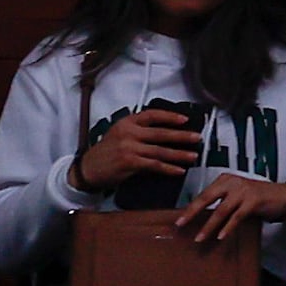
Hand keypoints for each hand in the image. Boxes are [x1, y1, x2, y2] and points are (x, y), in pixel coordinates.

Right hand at [73, 101, 203, 194]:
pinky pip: (154, 165)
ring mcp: (129, 148)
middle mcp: (128, 132)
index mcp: (127, 122)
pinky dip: (168, 168)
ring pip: (160, 150)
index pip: (152, 115)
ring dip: (179, 154)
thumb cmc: (107, 152)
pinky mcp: (130, 162)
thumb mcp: (119, 134)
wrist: (88, 169)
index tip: (185, 119)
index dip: (170, 116)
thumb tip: (167, 132)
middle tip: (197, 138)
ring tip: (193, 156)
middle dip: (181, 136)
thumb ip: (139, 131)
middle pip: (160, 133)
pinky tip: (179, 170)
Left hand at [171, 173, 285, 249]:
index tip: (178, 221)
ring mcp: (243, 191)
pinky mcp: (253, 201)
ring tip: (199, 238)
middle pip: (207, 199)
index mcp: (225, 180)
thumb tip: (200, 218)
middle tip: (180, 226)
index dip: (190, 208)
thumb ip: (222, 202)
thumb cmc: (259, 198)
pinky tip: (221, 237)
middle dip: (192, 213)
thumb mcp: (237, 196)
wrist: (285, 196)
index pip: (203, 195)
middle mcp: (232, 182)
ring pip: (220, 210)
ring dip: (209, 226)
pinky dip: (227, 228)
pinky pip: (236, 217)